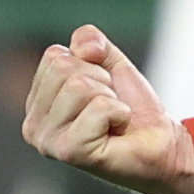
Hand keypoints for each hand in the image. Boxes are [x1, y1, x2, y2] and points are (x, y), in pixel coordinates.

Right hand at [23, 25, 193, 193]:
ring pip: (79, 86)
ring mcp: (48, 141)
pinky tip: (116, 131)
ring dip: (110, 98)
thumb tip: (83, 48)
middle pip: (63, 68)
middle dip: (100, 81)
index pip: (54, 56)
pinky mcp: (69, 152)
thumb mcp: (109, 63)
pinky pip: (99, 107)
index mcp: (36, 102)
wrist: (160, 142)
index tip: (102, 90)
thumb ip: (90, 41)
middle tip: (110, 106)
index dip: (89, 65)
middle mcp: (33, 125)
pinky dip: (119, 113)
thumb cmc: (131, 108)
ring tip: (113, 120)